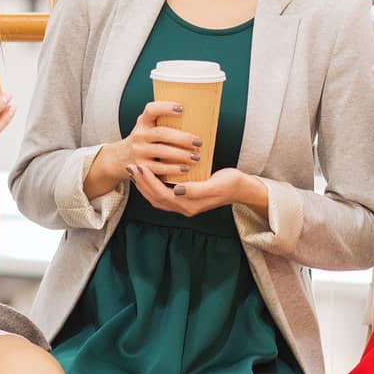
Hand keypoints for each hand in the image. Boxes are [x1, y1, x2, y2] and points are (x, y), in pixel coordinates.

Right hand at [113, 100, 203, 177]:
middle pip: (161, 133)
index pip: (151, 110)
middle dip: (182, 138)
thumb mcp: (148, 126)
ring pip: (161, 151)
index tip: (182, 108)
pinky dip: (173, 169)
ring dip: (181, 154)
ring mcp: (138, 151)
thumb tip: (195, 117)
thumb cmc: (144, 139)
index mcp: (143, 122)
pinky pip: (159, 168)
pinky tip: (185, 168)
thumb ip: (162, 120)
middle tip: (198, 141)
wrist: (122, 157)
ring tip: (196, 156)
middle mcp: (139, 135)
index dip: (166, 108)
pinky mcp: (141, 167)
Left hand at [129, 165, 247, 216]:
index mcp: (189, 204)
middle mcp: (184, 207)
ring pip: (157, 198)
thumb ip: (197, 189)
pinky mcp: (185, 199)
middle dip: (141, 183)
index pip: (161, 194)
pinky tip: (149, 175)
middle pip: (155, 198)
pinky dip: (152, 186)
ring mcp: (184, 204)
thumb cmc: (231, 183)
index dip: (148, 181)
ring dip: (144, 185)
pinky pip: (163, 195)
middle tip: (131, 166)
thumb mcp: (216, 184)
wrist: (242, 189)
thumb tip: (176, 190)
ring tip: (135, 171)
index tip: (139, 166)